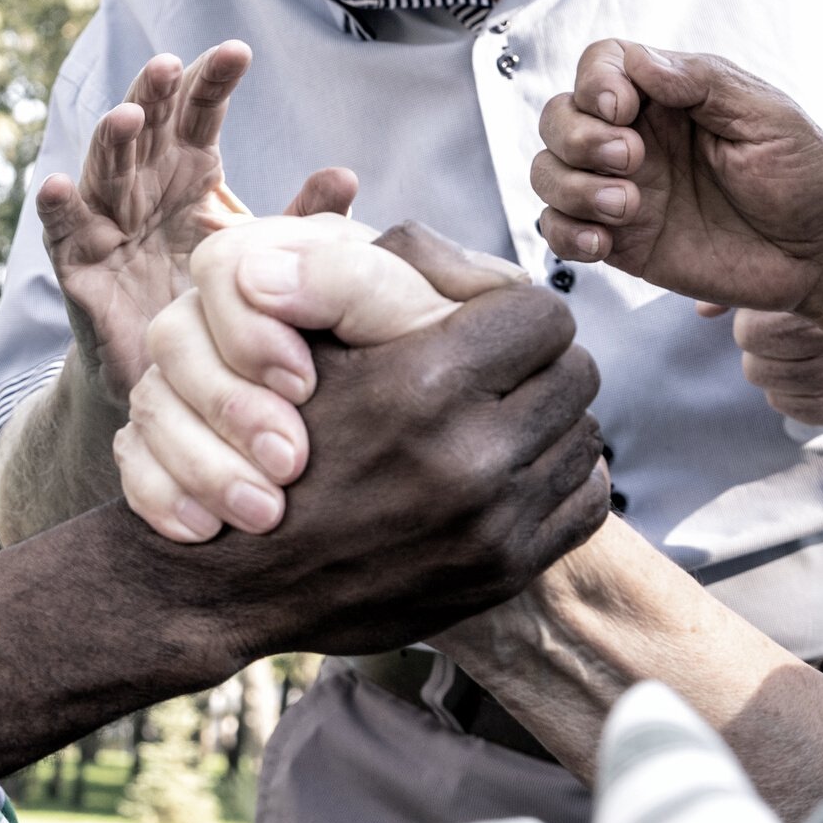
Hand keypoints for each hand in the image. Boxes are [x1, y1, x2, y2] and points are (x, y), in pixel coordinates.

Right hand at [39, 43, 356, 408]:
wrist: (177, 376)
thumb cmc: (218, 300)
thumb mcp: (262, 254)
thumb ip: (302, 218)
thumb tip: (346, 176)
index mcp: (189, 171)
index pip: (198, 114)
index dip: (211, 81)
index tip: (238, 52)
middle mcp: (144, 185)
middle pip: (146, 127)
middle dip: (154, 94)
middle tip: (168, 65)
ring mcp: (107, 222)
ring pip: (104, 169)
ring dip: (110, 140)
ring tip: (126, 117)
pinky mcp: (79, 267)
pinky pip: (62, 233)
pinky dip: (58, 209)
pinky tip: (58, 186)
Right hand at [137, 228, 608, 655]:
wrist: (238, 580)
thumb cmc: (263, 445)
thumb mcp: (305, 346)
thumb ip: (377, 280)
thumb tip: (446, 242)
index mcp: (422, 385)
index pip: (541, 313)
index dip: (511, 306)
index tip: (481, 317)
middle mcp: (469, 458)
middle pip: (576, 372)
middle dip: (537, 362)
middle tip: (493, 366)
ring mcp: (493, 523)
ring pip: (584, 435)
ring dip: (546, 420)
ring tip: (493, 418)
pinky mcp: (504, 570)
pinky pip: (582, 501)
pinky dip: (554, 479)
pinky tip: (506, 470)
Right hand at [531, 40, 822, 312]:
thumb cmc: (806, 178)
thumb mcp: (768, 116)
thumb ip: (701, 82)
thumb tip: (639, 63)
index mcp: (669, 98)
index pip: (601, 64)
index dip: (595, 81)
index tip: (621, 111)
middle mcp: (635, 137)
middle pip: (558, 116)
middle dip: (577, 137)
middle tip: (631, 160)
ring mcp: (622, 188)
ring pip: (547, 172)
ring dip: (571, 187)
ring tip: (629, 207)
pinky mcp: (619, 240)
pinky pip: (558, 229)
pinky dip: (565, 233)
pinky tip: (603, 244)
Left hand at [697, 302, 822, 429]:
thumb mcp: (799, 276)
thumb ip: (748, 291)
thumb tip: (703, 312)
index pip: (749, 335)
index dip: (756, 324)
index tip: (783, 315)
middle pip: (754, 368)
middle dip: (767, 352)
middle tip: (801, 336)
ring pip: (770, 390)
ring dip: (781, 373)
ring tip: (815, 353)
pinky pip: (790, 409)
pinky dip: (797, 396)